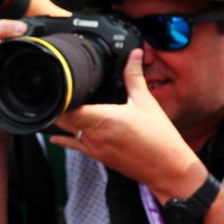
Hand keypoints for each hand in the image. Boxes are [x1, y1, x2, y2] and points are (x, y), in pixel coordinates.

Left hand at [53, 48, 202, 196]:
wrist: (168, 168)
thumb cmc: (160, 137)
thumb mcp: (146, 102)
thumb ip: (134, 76)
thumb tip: (135, 54)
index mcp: (104, 119)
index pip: (68, 110)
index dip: (60, 99)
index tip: (59, 87)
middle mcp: (94, 135)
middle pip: (62, 119)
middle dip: (60, 107)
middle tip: (60, 93)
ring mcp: (93, 148)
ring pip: (66, 131)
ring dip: (64, 120)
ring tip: (61, 107)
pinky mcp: (96, 156)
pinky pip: (74, 145)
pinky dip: (65, 138)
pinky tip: (55, 137)